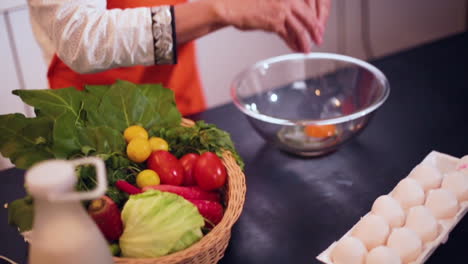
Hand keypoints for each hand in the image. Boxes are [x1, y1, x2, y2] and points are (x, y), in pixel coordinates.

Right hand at [211, 0, 330, 52]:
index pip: (307, 6)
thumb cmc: (245, 3)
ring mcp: (282, 10)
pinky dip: (293, 44)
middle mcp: (287, 0)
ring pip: (300, 28)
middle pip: (308, 17)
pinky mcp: (274, 22)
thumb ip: (282, 8)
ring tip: (307, 49)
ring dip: (305, 41)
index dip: (314, 18)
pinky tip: (296, 49)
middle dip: (315, 30)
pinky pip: (288, 36)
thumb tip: (289, 20)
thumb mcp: (268, 1)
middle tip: (319, 39)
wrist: (231, 6)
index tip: (317, 26)